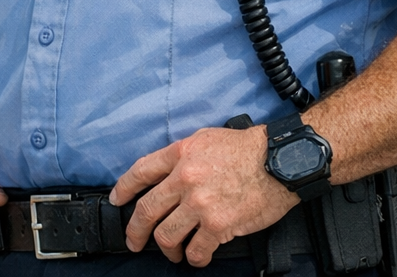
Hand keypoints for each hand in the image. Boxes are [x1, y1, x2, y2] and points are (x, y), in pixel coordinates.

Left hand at [109, 125, 296, 266]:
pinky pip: (196, 251)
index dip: (124, 189)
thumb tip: (167, 173)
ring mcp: (200, 204)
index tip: (118, 200)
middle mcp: (184, 178)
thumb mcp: (205, 138)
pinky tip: (197, 256)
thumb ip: (182, 155)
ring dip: (166, 249)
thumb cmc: (247, 148)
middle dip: (135, 230)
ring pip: (166, 235)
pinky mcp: (218, 226)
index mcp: (180, 153)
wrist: (278, 160)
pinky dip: (194, 258)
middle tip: (133, 240)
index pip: (140, 171)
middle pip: (147, 210)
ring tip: (172, 251)